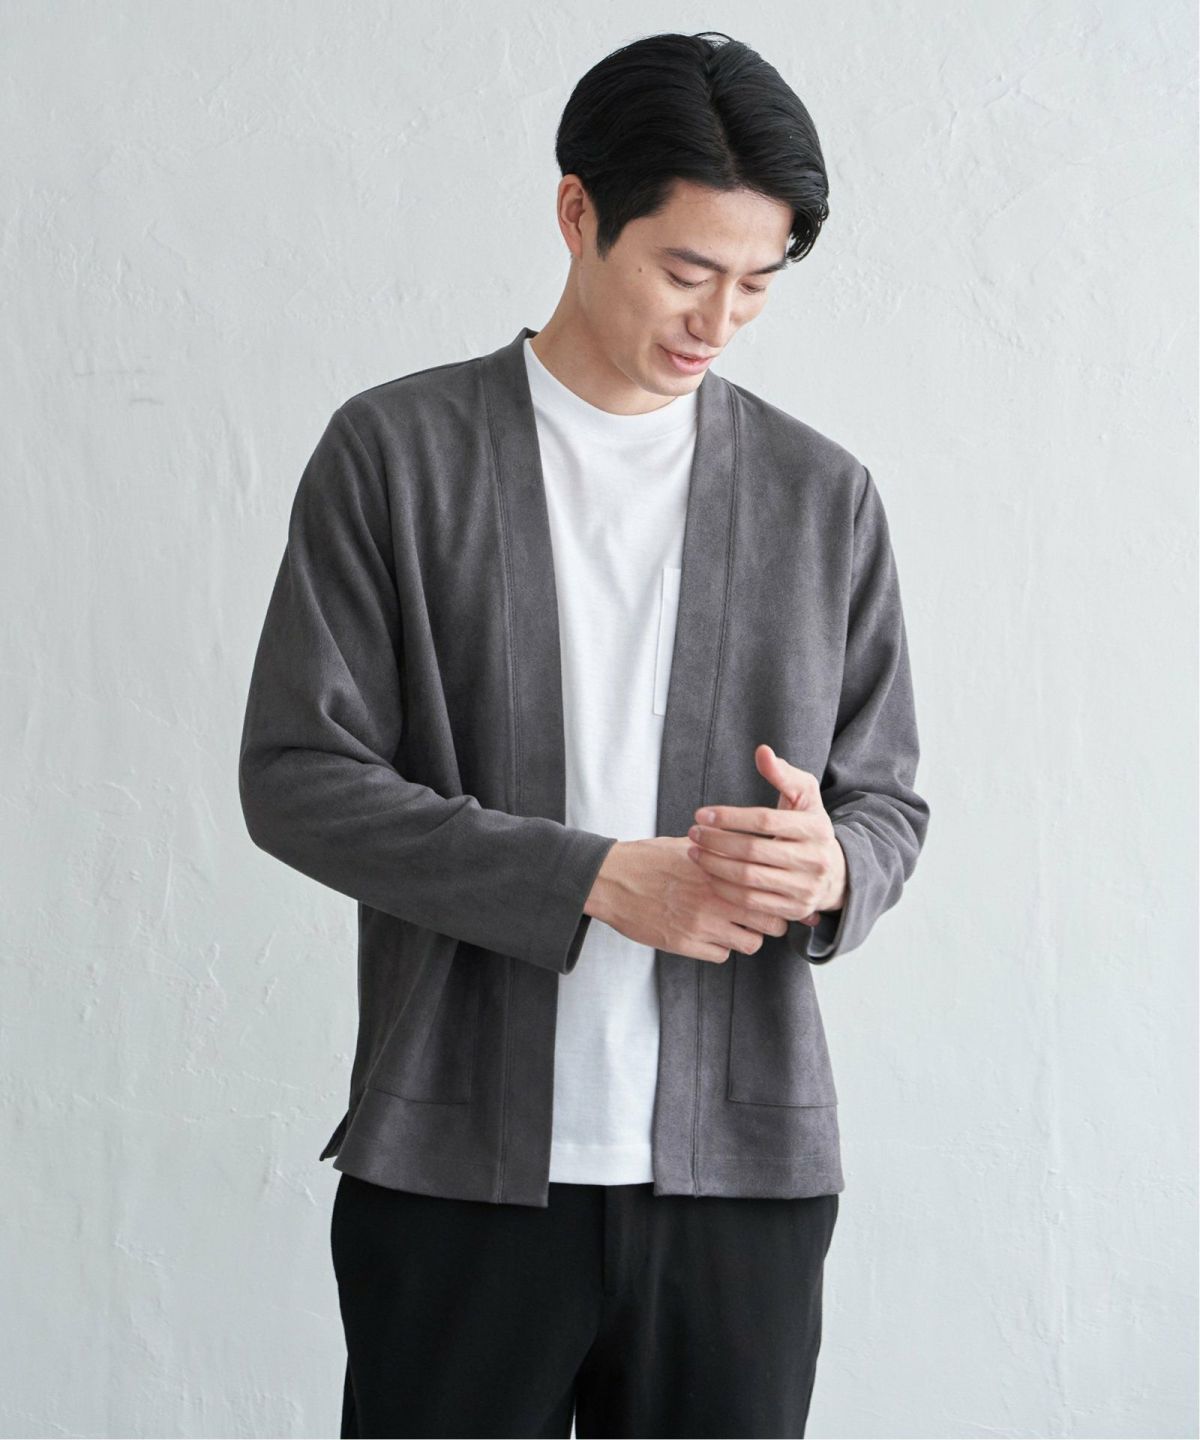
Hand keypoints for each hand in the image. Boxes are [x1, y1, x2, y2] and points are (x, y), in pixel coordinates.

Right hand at [584, 834, 790, 964]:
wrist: (611, 881)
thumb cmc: (648, 860)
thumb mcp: (688, 845)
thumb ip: (720, 847)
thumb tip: (747, 843)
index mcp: (719, 871)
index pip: (768, 889)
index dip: (777, 895)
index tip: (774, 896)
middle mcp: (715, 899)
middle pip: (769, 922)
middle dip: (771, 922)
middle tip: (763, 918)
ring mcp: (701, 924)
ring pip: (749, 944)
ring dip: (747, 937)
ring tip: (737, 928)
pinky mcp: (685, 944)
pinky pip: (722, 955)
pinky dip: (721, 948)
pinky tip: (712, 935)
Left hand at [686, 744, 846, 928]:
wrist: (835, 873)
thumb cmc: (809, 828)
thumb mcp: (804, 796)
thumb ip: (783, 774)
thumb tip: (762, 752)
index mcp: (815, 828)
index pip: (765, 820)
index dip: (730, 817)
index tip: (701, 814)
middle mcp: (814, 860)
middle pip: (753, 851)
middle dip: (716, 841)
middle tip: (693, 833)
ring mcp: (804, 888)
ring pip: (749, 879)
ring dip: (714, 865)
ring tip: (694, 852)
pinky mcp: (794, 910)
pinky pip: (751, 902)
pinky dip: (724, 889)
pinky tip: (708, 875)